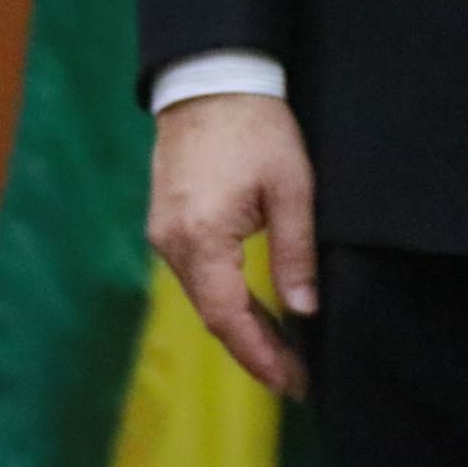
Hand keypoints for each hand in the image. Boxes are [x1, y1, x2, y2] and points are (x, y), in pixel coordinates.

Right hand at [146, 92, 315, 396]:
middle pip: (212, 314)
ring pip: (203, 297)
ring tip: (282, 351)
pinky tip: (254, 309)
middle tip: (294, 380)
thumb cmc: (256, 129)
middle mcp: (172, 242)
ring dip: (240, 326)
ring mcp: (164, 233)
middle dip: (253, 350)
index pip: (228, 316)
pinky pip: (196, 275)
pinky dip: (225, 299)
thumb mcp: (292, 189)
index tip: (292, 382)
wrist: (208, 84)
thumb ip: (295, 254)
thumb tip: (304, 311)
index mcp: (202, 236)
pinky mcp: (167, 223)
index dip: (260, 354)